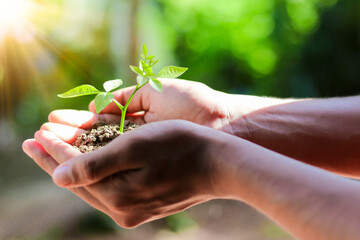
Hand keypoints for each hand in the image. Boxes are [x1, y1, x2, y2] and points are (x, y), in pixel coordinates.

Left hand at [23, 120, 229, 227]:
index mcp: (117, 196)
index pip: (73, 171)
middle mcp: (123, 208)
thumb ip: (93, 166)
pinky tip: (86, 160)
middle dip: (56, 158)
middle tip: (32, 141)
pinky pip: (109, 186)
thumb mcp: (135, 148)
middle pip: (79, 180)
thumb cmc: (180, 147)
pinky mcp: (145, 202)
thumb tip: (58, 178)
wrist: (219, 163)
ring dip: (73, 163)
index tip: (35, 134)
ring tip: (53, 148)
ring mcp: (134, 208)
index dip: (52, 150)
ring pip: (93, 184)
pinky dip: (94, 170)